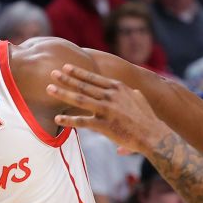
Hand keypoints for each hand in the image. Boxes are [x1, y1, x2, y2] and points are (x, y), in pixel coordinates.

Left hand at [47, 64, 173, 155]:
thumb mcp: (139, 99)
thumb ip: (132, 93)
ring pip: (79, 99)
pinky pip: (82, 122)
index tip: (66, 67)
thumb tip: (133, 90)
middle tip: (52, 72)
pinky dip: (68, 120)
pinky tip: (57, 119)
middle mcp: (111, 96)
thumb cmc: (147, 119)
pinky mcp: (104, 125)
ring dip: (63, 93)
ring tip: (49, 89)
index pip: (94, 77)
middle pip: (83, 85)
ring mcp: (106, 110)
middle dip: (66, 79)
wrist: (153, 135)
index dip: (78, 72)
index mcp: (118, 88)